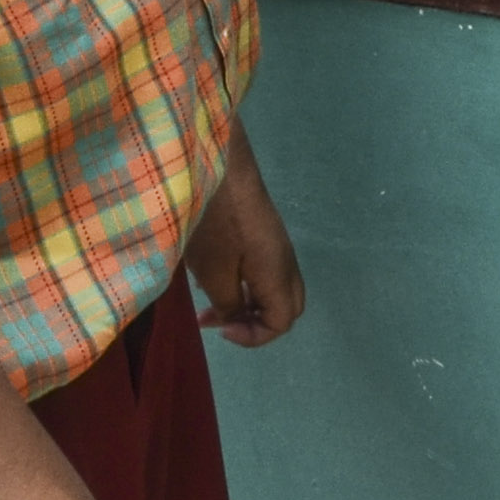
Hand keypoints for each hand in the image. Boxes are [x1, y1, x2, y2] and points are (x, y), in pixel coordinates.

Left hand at [184, 129, 303, 347]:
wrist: (219, 163)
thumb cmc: (215, 222)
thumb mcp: (213, 272)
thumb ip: (229, 303)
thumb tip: (236, 314)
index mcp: (278, 273)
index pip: (283, 321)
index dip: (254, 336)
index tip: (221, 328)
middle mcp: (285, 260)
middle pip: (287, 306)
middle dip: (256, 322)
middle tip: (222, 320)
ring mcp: (276, 242)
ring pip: (275, 286)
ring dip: (248, 301)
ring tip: (211, 301)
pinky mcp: (263, 229)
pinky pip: (264, 268)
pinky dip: (245, 282)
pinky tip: (215, 274)